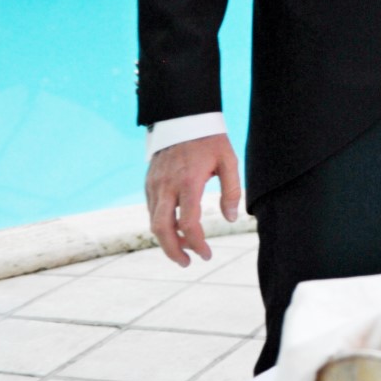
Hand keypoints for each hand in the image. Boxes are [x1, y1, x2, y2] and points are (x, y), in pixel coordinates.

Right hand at [145, 133, 240, 265]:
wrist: (183, 117)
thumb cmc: (210, 139)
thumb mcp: (228, 160)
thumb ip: (231, 191)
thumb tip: (230, 219)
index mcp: (188, 181)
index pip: (188, 223)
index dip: (197, 243)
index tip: (207, 255)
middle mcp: (166, 186)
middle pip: (161, 229)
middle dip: (172, 251)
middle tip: (187, 263)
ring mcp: (154, 184)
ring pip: (153, 222)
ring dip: (167, 239)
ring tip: (186, 248)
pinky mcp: (149, 183)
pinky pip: (151, 210)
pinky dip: (161, 224)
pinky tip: (176, 228)